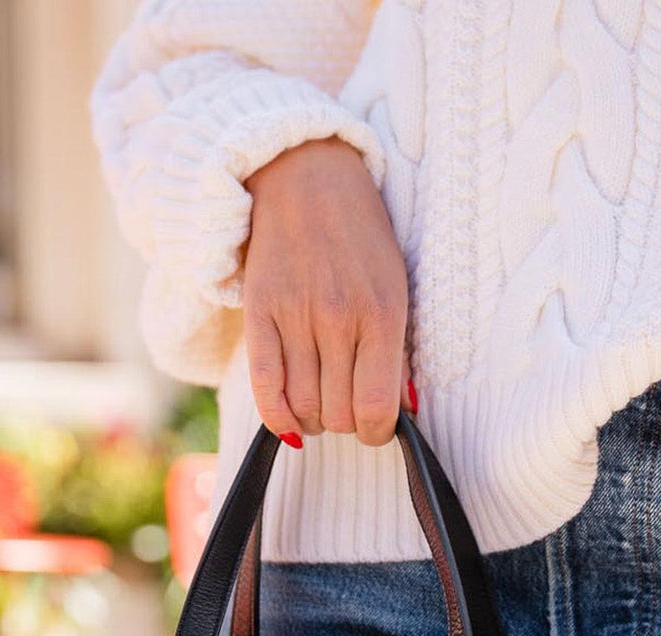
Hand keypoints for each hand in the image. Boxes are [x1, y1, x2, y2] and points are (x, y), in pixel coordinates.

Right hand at [240, 136, 415, 448]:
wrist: (306, 178)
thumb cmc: (360, 238)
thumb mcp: (395, 288)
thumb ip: (397, 351)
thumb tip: (401, 410)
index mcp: (383, 313)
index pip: (377, 407)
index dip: (376, 432)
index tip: (374, 427)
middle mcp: (339, 318)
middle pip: (339, 414)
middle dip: (345, 423)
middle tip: (346, 406)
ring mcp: (296, 315)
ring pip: (303, 406)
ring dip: (313, 419)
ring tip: (319, 405)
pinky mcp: (259, 311)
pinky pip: (264, 386)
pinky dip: (276, 415)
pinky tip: (288, 418)